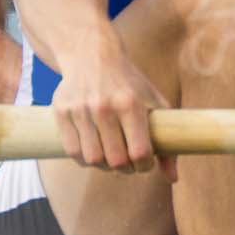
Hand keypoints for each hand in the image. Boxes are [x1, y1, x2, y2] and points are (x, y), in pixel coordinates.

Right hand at [49, 49, 174, 180]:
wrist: (91, 55)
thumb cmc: (128, 84)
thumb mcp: (154, 102)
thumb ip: (167, 138)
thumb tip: (173, 178)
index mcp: (130, 103)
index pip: (139, 152)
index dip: (145, 165)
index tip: (145, 163)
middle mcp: (104, 106)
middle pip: (115, 160)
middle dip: (126, 169)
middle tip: (128, 164)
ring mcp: (80, 109)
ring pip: (93, 159)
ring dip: (104, 166)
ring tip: (110, 158)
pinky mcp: (61, 111)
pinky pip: (72, 151)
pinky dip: (84, 159)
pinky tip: (93, 152)